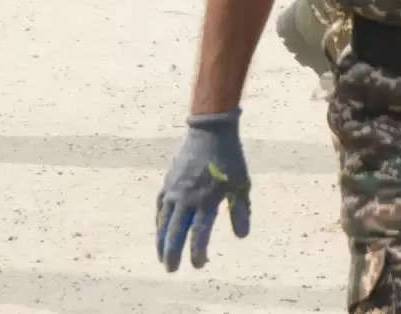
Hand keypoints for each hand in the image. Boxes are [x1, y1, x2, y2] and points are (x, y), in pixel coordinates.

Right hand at [155, 112, 249, 270]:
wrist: (210, 131)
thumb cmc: (229, 158)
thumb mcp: (241, 184)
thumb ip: (241, 210)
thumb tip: (242, 236)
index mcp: (206, 199)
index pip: (199, 232)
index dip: (197, 251)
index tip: (198, 264)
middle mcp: (187, 197)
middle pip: (175, 231)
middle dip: (173, 252)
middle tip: (171, 269)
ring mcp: (174, 189)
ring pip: (164, 221)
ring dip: (161, 240)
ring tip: (162, 257)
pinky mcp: (168, 182)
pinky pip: (160, 206)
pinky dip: (159, 221)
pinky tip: (159, 230)